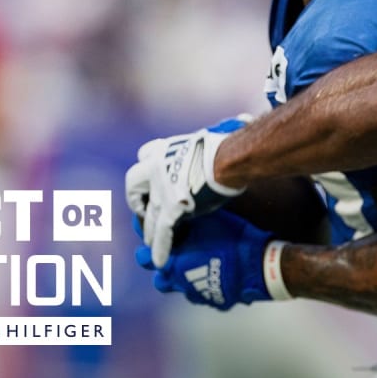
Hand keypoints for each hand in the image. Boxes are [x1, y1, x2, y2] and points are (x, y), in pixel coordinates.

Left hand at [124, 116, 250, 267]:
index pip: (144, 155)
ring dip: (149, 229)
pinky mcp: (170, 209)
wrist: (229, 159)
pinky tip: (160, 259)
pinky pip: (162, 231)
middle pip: (133, 184)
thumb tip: (243, 118)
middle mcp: (155, 168)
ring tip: (150, 242)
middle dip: (138, 199)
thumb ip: (214, 136)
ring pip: (148, 214)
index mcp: (164, 148)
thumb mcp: (214, 135)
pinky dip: (161, 247)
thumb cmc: (229, 145)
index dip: (147, 168)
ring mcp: (160, 190)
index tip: (152, 177)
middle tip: (146, 210)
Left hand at [135, 210, 275, 310]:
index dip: (147, 247)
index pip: (145, 256)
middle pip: (159, 279)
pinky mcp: (214, 301)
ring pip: (180, 290)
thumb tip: (177, 210)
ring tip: (194, 267)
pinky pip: (203, 295)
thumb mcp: (208, 221)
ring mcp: (196, 294)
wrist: (257, 266)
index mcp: (174, 261)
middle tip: (171, 255)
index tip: (150, 238)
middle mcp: (179, 281)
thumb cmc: (231, 239)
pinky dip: (205, 286)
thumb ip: (188, 220)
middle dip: (162, 268)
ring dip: (181, 280)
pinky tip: (216, 275)